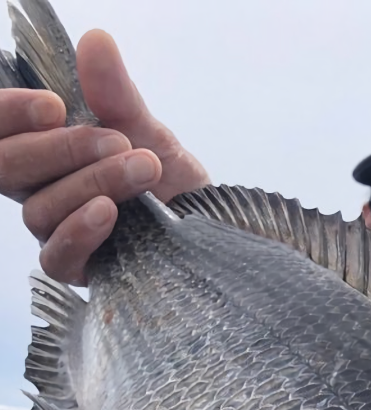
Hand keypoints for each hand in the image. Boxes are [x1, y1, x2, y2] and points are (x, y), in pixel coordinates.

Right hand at [0, 29, 208, 283]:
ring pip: (40, 210)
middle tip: (120, 140)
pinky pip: (57, 256)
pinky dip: (80, 231)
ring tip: (143, 169)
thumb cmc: (169, 178)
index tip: (54, 106)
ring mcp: (55, 232)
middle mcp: (38, 190)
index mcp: (40, 151)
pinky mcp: (79, 269)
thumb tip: (96, 40)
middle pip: (8, 169)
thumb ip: (115, 93)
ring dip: (92, 184)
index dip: (8, 115)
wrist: (211, 227)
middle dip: (62, 150)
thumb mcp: (146, 129)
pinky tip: (108, 212)